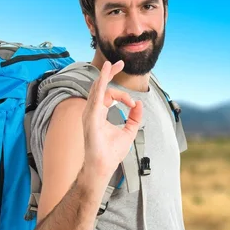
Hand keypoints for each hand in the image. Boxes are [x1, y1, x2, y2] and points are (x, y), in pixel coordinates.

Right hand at [81, 60, 142, 180]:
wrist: (103, 166)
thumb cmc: (111, 152)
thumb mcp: (129, 131)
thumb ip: (134, 118)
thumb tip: (139, 104)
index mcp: (99, 113)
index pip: (108, 94)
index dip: (123, 96)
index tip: (132, 104)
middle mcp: (92, 111)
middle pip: (99, 86)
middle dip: (108, 73)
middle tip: (118, 62)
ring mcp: (89, 114)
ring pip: (97, 89)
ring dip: (104, 75)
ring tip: (111, 64)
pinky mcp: (91, 118)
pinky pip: (96, 97)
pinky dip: (100, 85)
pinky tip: (104, 75)